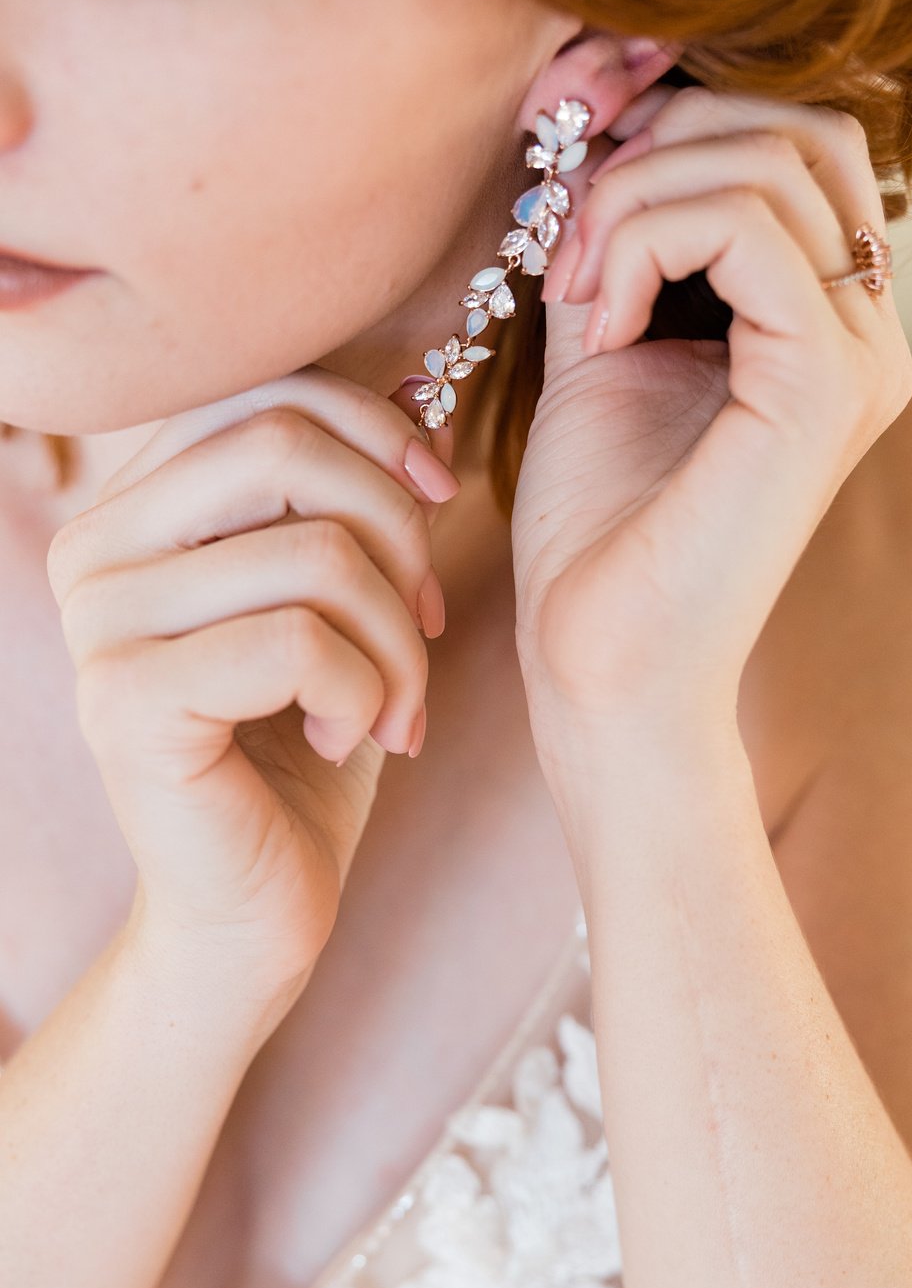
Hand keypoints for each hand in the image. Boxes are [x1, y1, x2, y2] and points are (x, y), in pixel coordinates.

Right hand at [45, 364, 458, 1020]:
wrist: (252, 908)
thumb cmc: (302, 753)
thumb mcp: (344, 607)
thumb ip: (357, 497)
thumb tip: (417, 379)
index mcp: (137, 507)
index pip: (265, 396)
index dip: (377, 430)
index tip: (441, 499)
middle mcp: (93, 548)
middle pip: (285, 446)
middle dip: (398, 532)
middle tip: (432, 625)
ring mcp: (98, 624)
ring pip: (311, 553)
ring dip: (398, 639)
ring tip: (399, 707)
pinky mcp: (128, 701)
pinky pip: (296, 640)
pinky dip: (364, 690)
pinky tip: (351, 736)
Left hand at [511, 83, 911, 753]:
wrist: (601, 662)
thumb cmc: (597, 533)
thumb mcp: (603, 354)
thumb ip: (621, 247)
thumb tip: (604, 142)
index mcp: (822, 333)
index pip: (796, 152)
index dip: (678, 133)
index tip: (576, 204)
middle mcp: (863, 340)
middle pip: (804, 133)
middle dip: (662, 145)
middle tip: (571, 231)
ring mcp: (855, 362)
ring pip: (771, 164)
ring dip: (635, 198)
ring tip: (574, 289)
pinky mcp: (819, 388)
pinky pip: (746, 226)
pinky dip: (644, 240)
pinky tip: (600, 324)